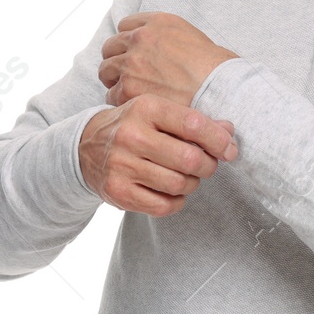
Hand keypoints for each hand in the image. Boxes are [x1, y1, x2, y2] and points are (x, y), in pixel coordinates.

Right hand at [79, 94, 235, 215]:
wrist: (84, 147)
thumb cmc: (132, 127)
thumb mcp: (157, 113)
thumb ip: (193, 121)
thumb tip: (228, 132)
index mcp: (145, 108)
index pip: (194, 124)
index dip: (219, 140)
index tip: (228, 150)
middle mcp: (131, 135)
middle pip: (190, 159)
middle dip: (208, 166)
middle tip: (206, 164)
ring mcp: (122, 165)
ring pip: (180, 184)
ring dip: (191, 184)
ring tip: (185, 176)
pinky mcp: (118, 191)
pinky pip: (164, 205)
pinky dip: (176, 201)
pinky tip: (171, 191)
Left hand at [99, 11, 237, 107]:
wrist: (220, 91)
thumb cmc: (217, 71)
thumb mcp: (194, 38)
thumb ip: (169, 39)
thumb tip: (163, 51)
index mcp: (158, 23)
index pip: (126, 25)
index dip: (128, 41)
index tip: (132, 53)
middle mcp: (140, 38)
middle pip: (111, 46)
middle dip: (117, 60)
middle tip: (127, 75)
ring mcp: (131, 63)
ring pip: (106, 69)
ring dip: (115, 79)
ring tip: (129, 92)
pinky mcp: (127, 88)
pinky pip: (112, 94)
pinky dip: (121, 100)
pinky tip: (135, 106)